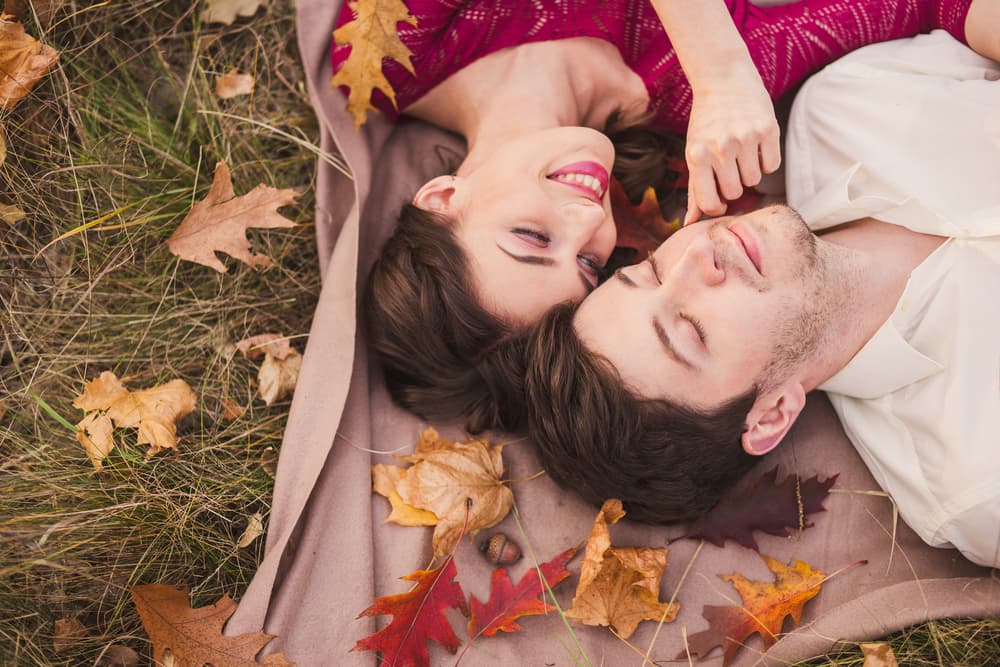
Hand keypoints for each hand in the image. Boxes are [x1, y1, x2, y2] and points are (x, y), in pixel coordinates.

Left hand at [684, 70, 780, 224]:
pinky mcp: (768, 129)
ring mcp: (745, 138)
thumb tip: (689, 224)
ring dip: (750, 172)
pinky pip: (772, 166)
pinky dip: (766, 161)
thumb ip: (694, 190)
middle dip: (734, 185)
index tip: (718, 197)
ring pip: (755, 180)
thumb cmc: (707, 122)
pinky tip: (756, 145)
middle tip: (729, 166)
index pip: (711, 203)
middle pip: (735, 193)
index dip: (717, 206)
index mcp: (697, 155)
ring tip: (741, 153)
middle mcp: (721, 147)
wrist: (724, 78)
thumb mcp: (694, 152)